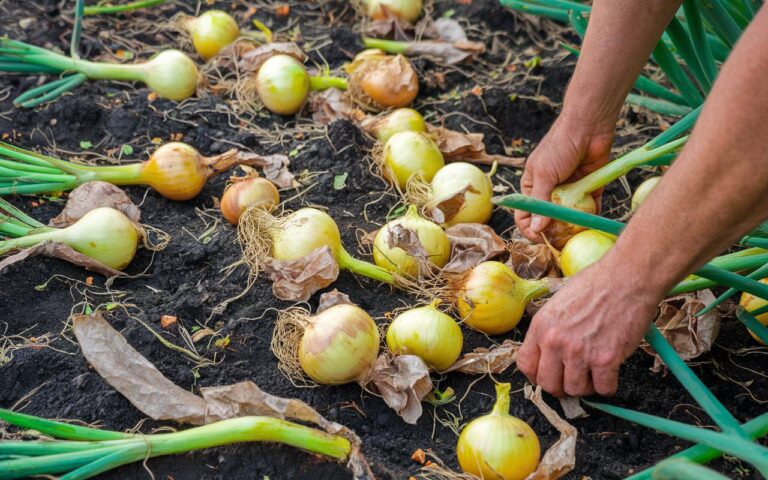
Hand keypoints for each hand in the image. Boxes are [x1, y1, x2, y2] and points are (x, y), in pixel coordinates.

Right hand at [515, 117, 614, 242]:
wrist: (588, 126)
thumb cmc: (560, 146)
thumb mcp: (545, 174)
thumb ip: (540, 202)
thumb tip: (536, 229)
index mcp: (533, 186)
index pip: (526, 214)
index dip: (530, 229)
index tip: (540, 239)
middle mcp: (550, 191)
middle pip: (548, 219)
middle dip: (553, 232)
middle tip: (560, 242)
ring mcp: (570, 191)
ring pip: (569, 217)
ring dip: (572, 227)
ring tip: (575, 236)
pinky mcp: (589, 189)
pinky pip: (589, 208)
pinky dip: (590, 217)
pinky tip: (591, 224)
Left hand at [516, 253, 658, 396]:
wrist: (626, 277)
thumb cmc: (594, 285)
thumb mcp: (557, 303)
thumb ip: (550, 329)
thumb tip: (548, 353)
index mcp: (540, 327)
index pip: (525, 365)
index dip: (536, 375)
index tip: (548, 375)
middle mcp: (555, 342)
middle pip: (548, 384)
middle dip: (561, 387)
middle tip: (574, 378)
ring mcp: (579, 352)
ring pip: (575, 390)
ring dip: (586, 386)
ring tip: (594, 372)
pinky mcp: (606, 359)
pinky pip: (604, 389)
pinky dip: (608, 385)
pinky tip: (611, 371)